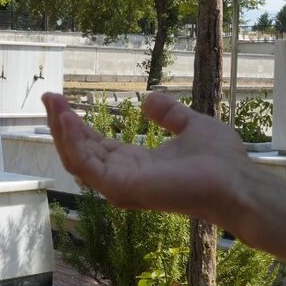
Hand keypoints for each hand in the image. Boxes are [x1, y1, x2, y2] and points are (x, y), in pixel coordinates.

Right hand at [42, 92, 253, 227]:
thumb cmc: (221, 162)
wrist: (236, 182)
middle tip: (48, 97)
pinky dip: (73, 142)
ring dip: (62, 131)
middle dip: (61, 124)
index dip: (76, 125)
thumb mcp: (191, 125)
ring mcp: (120, 186)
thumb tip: (149, 99)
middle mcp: (123, 178)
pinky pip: (87, 165)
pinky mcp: (121, 188)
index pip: (95, 146)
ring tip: (54, 104)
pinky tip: (68, 119)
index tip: (62, 100)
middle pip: (80, 151)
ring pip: (77, 158)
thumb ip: (169, 114)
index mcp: (135, 165)